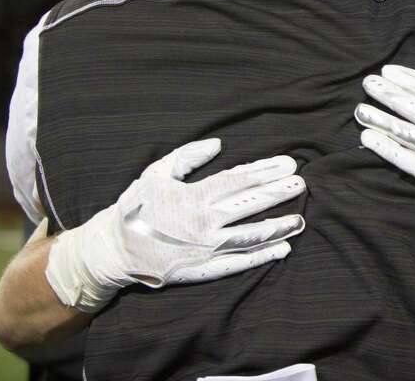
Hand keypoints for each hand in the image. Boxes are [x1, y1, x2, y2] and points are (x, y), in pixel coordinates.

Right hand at [45, 139, 305, 312]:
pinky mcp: (203, 269)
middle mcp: (205, 223)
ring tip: (300, 219)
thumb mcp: (157, 172)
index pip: (240, 180)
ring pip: (251, 237)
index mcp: (194, 197)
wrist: (114, 249)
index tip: (288, 163)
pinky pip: (238, 263)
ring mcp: (206, 248)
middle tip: (301, 183)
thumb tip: (219, 144)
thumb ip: (189, 156)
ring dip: (279, 227)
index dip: (267, 171)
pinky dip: (261, 257)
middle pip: (250, 205)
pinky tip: (282, 250)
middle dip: (279, 193)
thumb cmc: (136, 206)